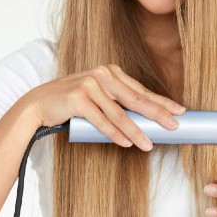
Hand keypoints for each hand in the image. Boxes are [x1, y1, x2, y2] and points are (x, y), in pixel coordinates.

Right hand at [22, 64, 185, 150]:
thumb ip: (118, 103)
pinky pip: (101, 120)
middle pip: (136, 100)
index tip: (180, 111)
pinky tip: (127, 143)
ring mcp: (90, 84)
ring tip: (149, 144)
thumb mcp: (98, 98)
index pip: (141, 91)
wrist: (37, 105)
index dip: (162, 102)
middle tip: (175, 126)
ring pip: (119, 114)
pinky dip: (114, 133)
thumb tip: (147, 121)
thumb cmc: (72, 104)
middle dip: (158, 115)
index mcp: (111, 72)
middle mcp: (102, 74)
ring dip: (136, 131)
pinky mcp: (77, 98)